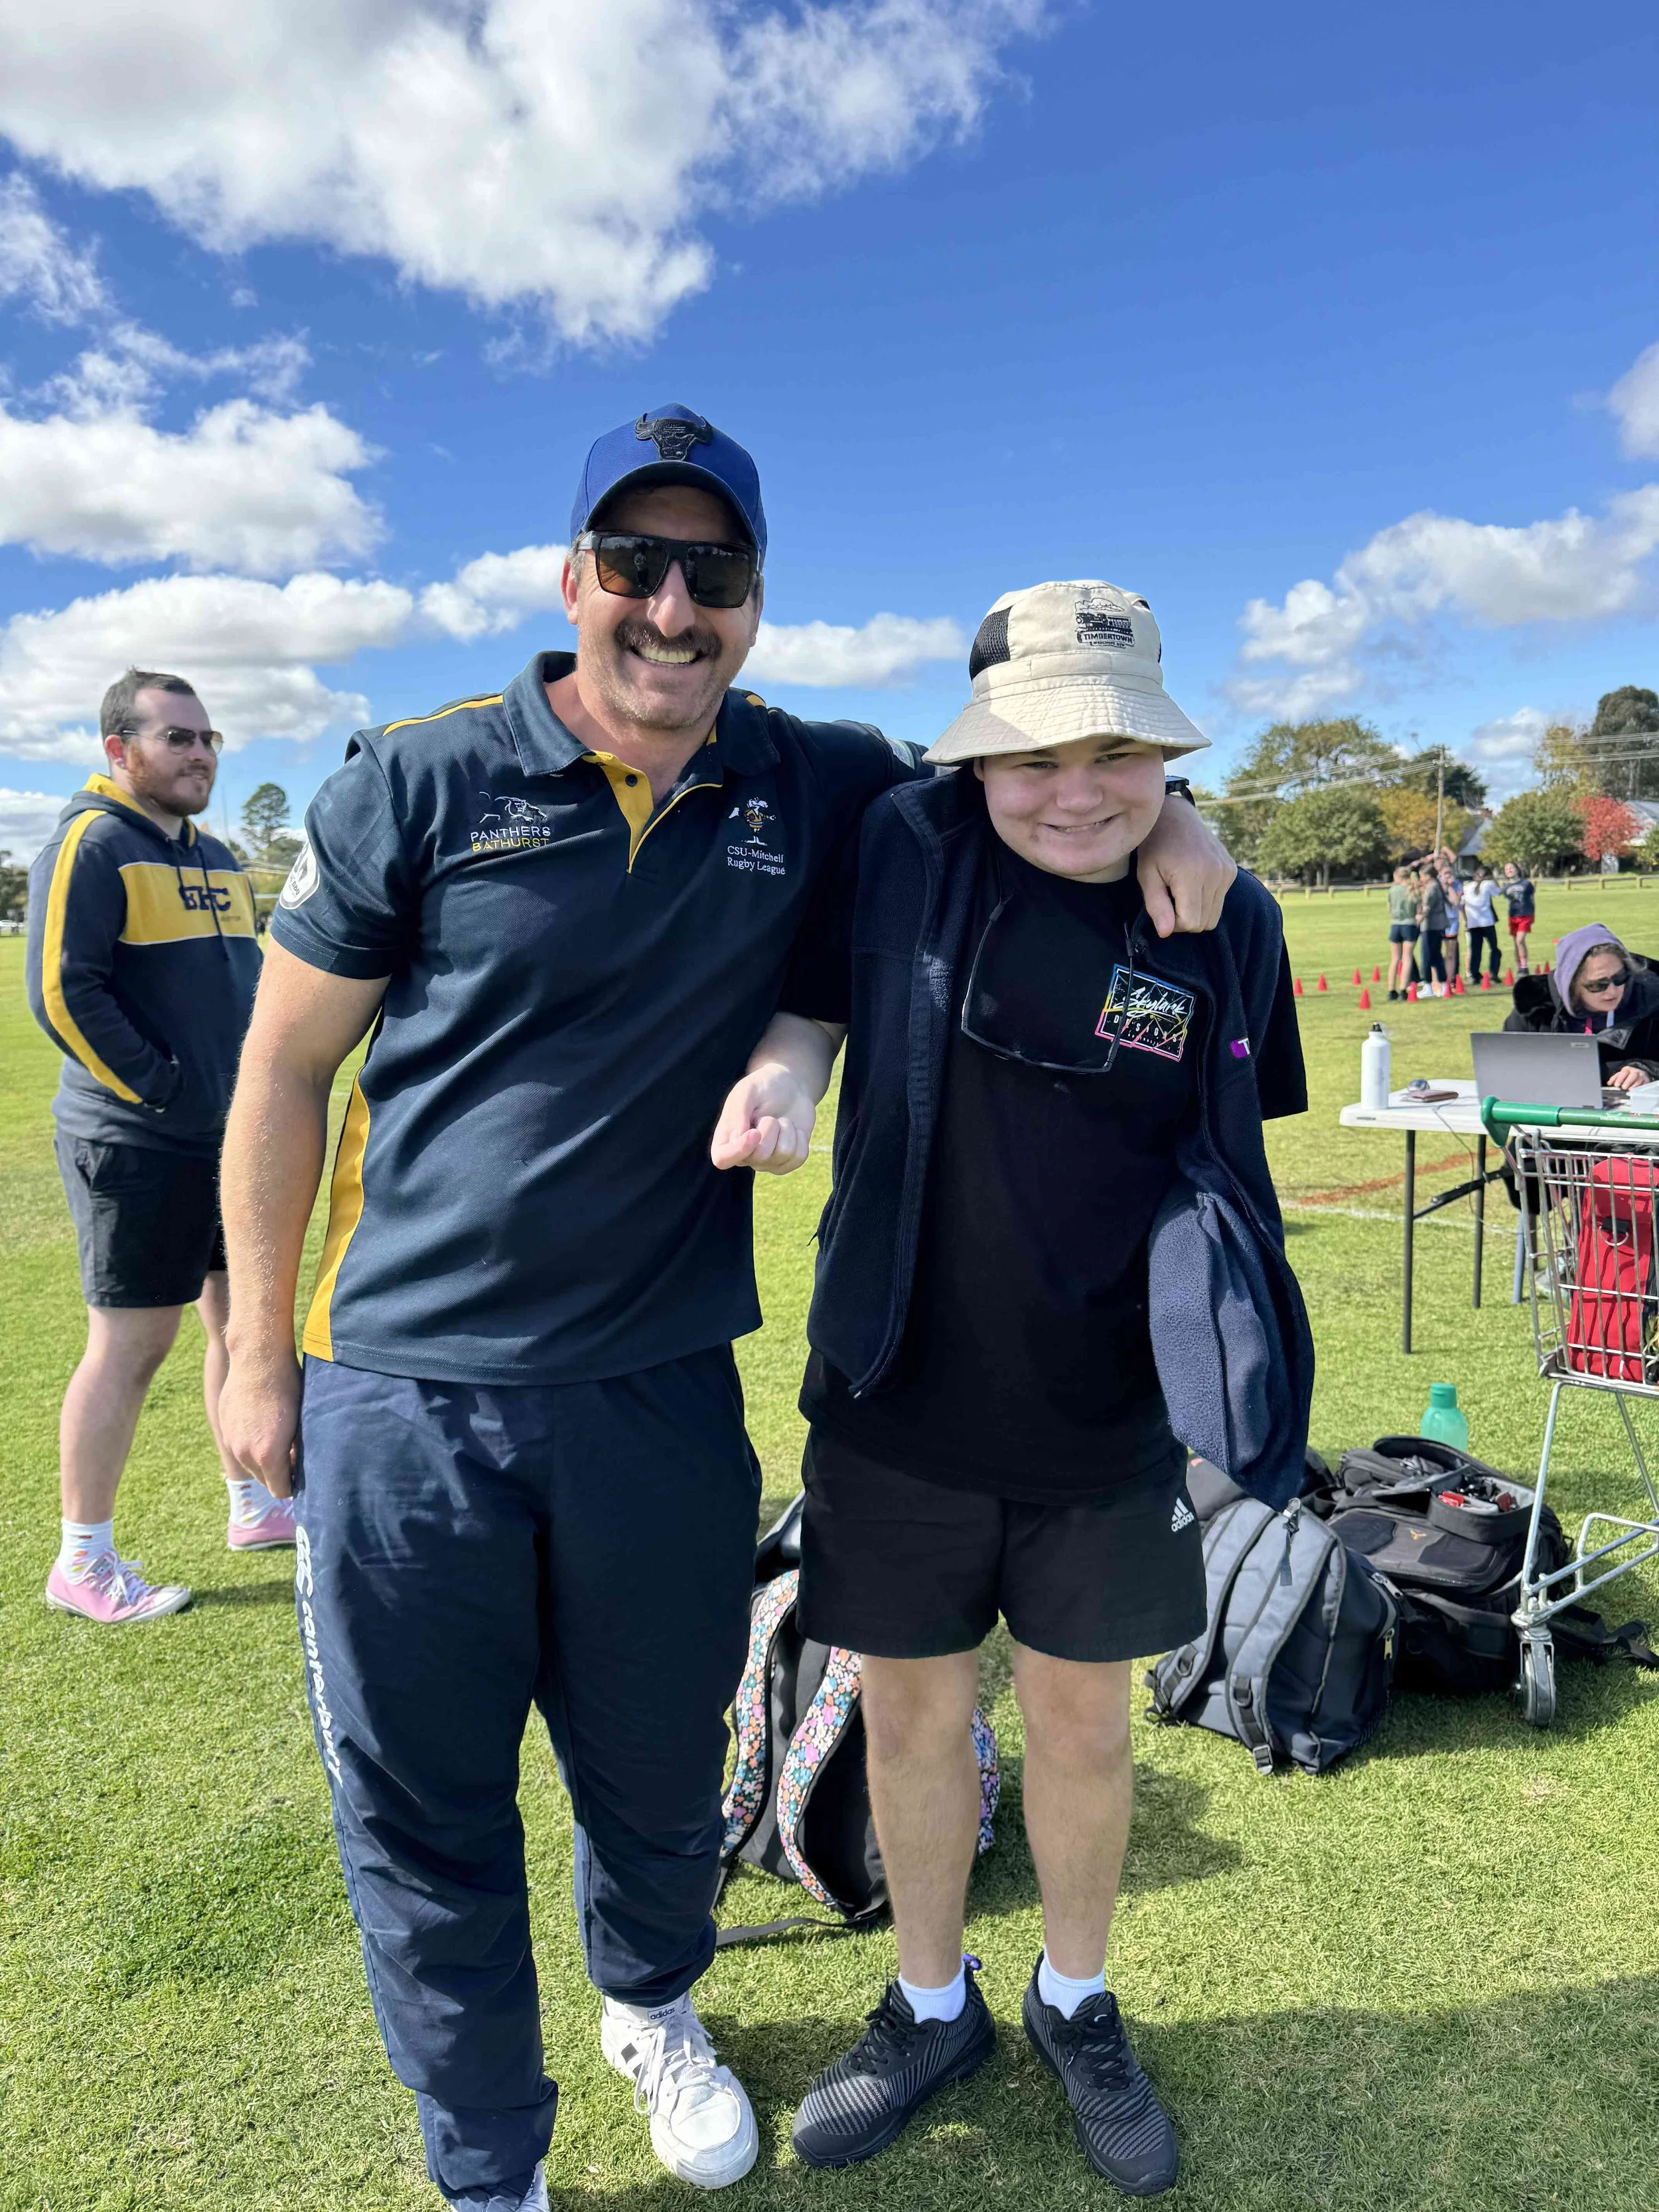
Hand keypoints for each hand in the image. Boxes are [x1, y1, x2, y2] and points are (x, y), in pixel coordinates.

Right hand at [219, 1345, 300, 1497]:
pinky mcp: (223, 1426)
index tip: (303, 1476)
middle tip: (294, 1456)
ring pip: (249, 1464)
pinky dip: (249, 1443)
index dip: (293, 1486)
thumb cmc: (288, 1387)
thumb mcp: (301, 1422)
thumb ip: (297, 1451)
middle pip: (264, 1480)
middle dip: (278, 1473)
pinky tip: (262, 1425)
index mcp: (267, 1455)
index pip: (280, 1490)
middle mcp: (245, 1453)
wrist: (259, 1358)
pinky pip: (238, 1446)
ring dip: (262, 1459)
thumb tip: (297, 1466)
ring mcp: (231, 1440)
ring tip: (279, 1439)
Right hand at [711, 1061, 818, 1174]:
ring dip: (786, 1130)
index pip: (723, 1159)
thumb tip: (738, 1138)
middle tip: (769, 1115)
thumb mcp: (747, 1090)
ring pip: (782, 1155)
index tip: (755, 1132)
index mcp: (725, 1139)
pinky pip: (798, 1158)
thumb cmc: (762, 1087)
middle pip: (760, 1156)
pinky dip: (800, 1138)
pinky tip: (793, 1129)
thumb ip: (738, 1112)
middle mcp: (744, 1155)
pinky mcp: (787, 1161)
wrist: (790, 1086)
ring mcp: (767, 1161)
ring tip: (780, 1120)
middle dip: (770, 1129)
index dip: (738, 1151)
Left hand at [1137, 793, 1235, 936]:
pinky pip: (1220, 901)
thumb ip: (1156, 905)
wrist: (1176, 816)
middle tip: (1170, 899)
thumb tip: (1166, 933)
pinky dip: (1206, 899)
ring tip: (1181, 891)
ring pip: (1214, 915)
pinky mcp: (1231, 870)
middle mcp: (1216, 874)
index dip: (1175, 924)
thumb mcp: (1146, 875)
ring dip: (1196, 911)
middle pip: (1205, 923)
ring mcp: (1226, 871)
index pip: (1191, 923)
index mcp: (1192, 875)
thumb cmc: (1154, 846)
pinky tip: (1193, 882)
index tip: (1163, 907)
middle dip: (1185, 919)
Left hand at [1607, 1064, 1644, 1092]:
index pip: (1624, 1072)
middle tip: (1623, 1087)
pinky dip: (1640, 1089)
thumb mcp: (1621, 1075)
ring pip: (1639, 1080)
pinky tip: (1636, 1092)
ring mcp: (1642, 1077)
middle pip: (1633, 1075)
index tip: (1616, 1085)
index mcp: (1628, 1069)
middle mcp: (1635, 1072)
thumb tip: (1609, 1083)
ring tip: (1629, 1090)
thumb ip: (1614, 1078)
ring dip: (1634, 1086)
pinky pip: (1643, 1085)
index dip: (1620, 1078)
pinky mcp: (1646, 1082)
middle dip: (1627, 1082)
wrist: (1640, 1074)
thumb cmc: (1628, 1076)